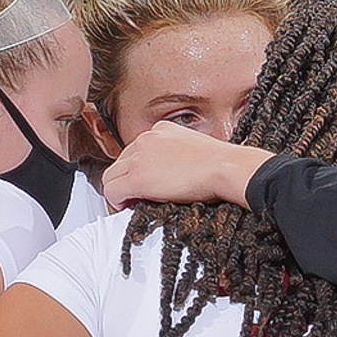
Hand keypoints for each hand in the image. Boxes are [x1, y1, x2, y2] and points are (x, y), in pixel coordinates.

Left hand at [99, 121, 269, 207]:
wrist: (225, 167)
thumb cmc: (221, 164)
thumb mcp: (195, 150)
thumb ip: (176, 156)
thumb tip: (170, 176)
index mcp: (161, 129)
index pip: (136, 150)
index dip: (137, 170)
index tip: (145, 185)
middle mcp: (146, 138)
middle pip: (120, 162)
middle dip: (125, 180)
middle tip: (135, 198)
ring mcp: (139, 157)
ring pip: (112, 176)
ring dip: (120, 191)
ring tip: (132, 204)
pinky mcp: (137, 177)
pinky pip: (112, 190)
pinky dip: (117, 202)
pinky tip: (130, 207)